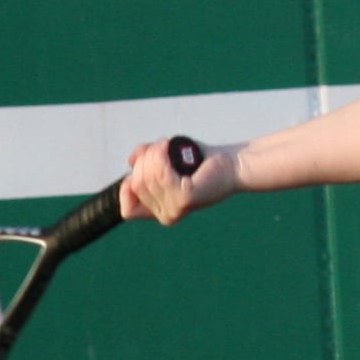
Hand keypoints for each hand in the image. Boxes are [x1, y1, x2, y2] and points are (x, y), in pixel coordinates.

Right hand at [121, 137, 235, 223]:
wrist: (232, 164)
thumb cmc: (200, 161)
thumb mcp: (166, 159)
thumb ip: (146, 160)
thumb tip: (132, 160)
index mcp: (161, 213)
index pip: (127, 211)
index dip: (127, 187)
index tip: (140, 168)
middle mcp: (167, 216)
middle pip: (136, 185)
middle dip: (143, 160)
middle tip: (160, 145)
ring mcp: (176, 209)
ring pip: (146, 178)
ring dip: (152, 153)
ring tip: (165, 143)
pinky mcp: (185, 198)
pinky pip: (160, 174)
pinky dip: (160, 155)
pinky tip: (167, 144)